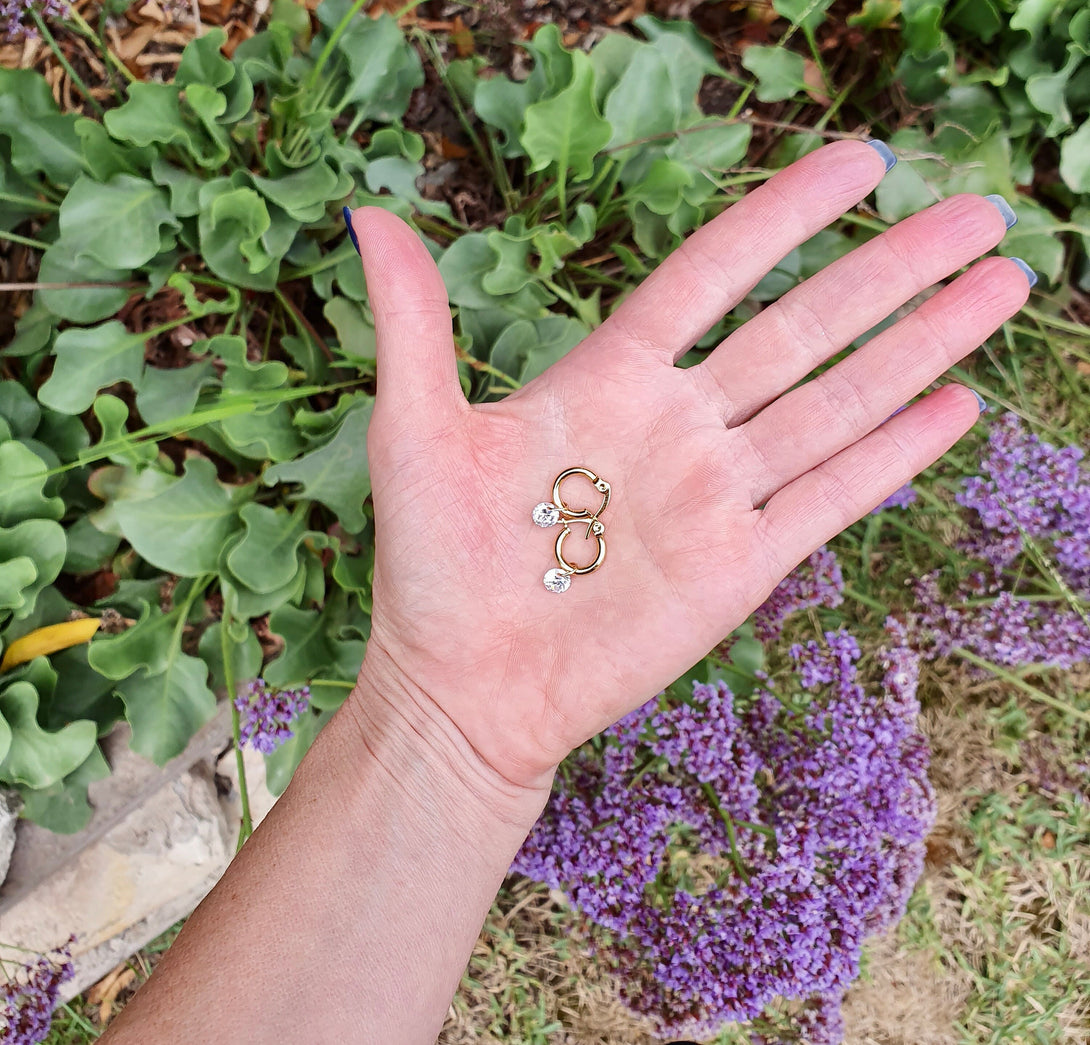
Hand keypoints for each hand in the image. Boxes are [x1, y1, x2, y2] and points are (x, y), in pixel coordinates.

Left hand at [346, 139, 1027, 796]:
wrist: (465, 690)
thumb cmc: (431, 567)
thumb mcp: (414, 435)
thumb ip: (414, 325)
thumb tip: (368, 217)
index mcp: (608, 379)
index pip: (715, 273)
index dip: (787, 214)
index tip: (862, 164)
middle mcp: (676, 426)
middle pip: (802, 328)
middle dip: (892, 272)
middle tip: (980, 213)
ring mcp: (715, 495)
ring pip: (836, 404)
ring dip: (919, 348)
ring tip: (999, 286)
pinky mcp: (740, 566)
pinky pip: (830, 498)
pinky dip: (893, 455)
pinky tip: (954, 407)